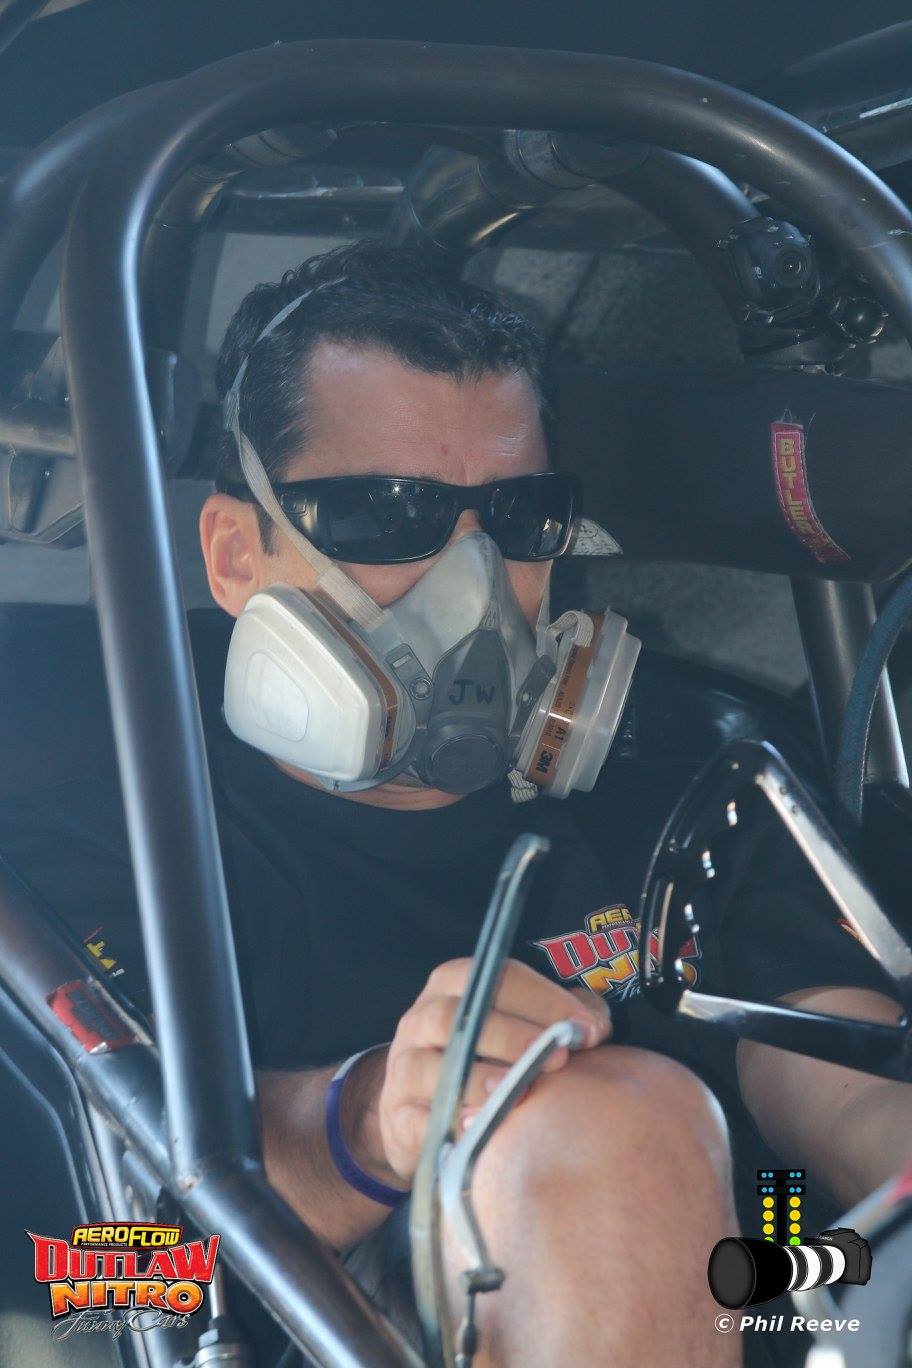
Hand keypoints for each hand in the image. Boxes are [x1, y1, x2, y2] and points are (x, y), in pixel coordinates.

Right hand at [371, 957, 611, 1183]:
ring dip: (479, 1078)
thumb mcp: (517, 1028)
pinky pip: (418, 1119)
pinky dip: (450, 1124)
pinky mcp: (398, 1116)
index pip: (495, 977)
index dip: (543, 999)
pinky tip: (481, 1129)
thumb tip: (594, 1028)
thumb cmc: (483, 1061)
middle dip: (512, 1035)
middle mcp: (420, 1020)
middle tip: (556, 1059)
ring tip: (517, 1092)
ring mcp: (404, 1068)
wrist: (419, 1112)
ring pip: (431, 1065)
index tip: (584, 1028)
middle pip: (456, 1016)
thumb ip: (558, 1019)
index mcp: (452, 986)